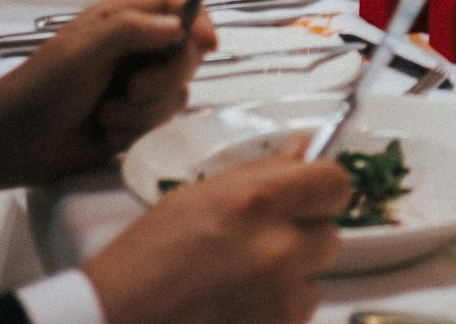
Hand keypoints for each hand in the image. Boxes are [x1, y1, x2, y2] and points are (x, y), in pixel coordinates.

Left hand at [0, 0, 214, 189]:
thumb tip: (181, 26)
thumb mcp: (82, 50)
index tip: (207, 45)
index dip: (198, 19)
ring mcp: (136, 85)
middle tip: (133, 89)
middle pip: (186, 51)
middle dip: (166, 76)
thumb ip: (132, 30)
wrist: (12, 143)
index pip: (176, 4)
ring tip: (106, 114)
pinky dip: (136, 128)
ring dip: (144, 109)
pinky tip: (106, 131)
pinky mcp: (135, 120)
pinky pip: (162, 120)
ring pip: (176, 90)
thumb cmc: (42, 87)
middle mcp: (135, 48)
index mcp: (121, 19)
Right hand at [82, 140, 349, 323]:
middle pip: (330, 234)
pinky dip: (278, 307)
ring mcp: (281, 296)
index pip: (335, 183)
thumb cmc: (146, 259)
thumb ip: (260, 172)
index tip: (308, 195)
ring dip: (292, 275)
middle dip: (303, 236)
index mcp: (258, 202)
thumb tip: (302, 148)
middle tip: (262, 242)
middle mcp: (279, 248)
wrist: (120, 319)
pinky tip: (240, 304)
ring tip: (243, 278)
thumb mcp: (199, 196)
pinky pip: (299, 310)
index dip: (322, 189)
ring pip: (315, 276)